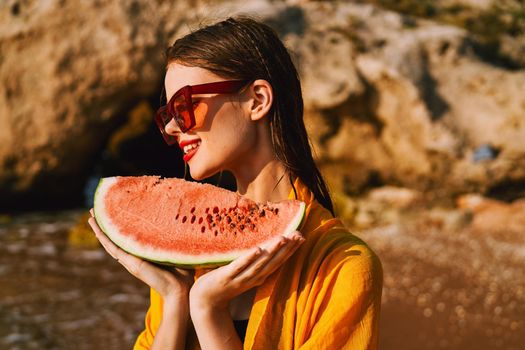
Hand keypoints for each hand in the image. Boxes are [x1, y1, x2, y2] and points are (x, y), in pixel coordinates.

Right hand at [88, 209, 193, 300]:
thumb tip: (185, 224)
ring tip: (92, 215)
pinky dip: (104, 238)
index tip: (116, 210)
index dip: (121, 225)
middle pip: (116, 237)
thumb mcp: (177, 251)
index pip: (129, 237)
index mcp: (144, 253)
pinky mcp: (131, 263)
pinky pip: (114, 248)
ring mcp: (131, 260)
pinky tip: (96, 229)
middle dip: (107, 224)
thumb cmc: (184, 274)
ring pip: (111, 241)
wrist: (180, 290)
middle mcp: (135, 256)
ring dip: (100, 228)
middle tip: (97, 210)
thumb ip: (175, 240)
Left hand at [189, 232, 304, 311]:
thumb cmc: (224, 282)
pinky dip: (249, 258)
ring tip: (283, 238)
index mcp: (259, 275)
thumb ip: (254, 262)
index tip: (301, 236)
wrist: (205, 301)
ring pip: (259, 264)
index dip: (291, 249)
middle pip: (273, 261)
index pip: (278, 260)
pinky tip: (258, 249)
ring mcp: (240, 278)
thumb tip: (265, 246)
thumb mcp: (243, 272)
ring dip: (272, 251)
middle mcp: (253, 277)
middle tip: (299, 235)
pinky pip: (239, 266)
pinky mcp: (226, 276)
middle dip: (287, 248)